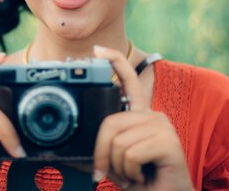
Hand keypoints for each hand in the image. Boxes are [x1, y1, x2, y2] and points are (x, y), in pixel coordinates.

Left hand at [92, 46, 194, 190]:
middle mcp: (152, 116)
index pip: (128, 81)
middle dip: (103, 154)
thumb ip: (93, 153)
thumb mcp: (110, 164)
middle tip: (111, 173)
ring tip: (133, 175)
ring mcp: (162, 126)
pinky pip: (131, 153)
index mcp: (139, 117)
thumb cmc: (140, 181)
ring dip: (119, 167)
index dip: (115, 62)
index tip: (98, 50)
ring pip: (118, 140)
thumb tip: (59, 154)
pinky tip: (143, 177)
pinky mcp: (169, 141)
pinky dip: (130, 172)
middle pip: (110, 122)